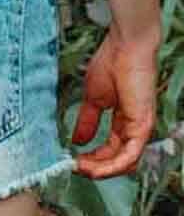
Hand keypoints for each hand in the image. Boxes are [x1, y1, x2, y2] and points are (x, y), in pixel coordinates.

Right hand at [71, 30, 158, 178]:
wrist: (125, 45)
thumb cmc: (112, 62)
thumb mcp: (93, 98)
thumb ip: (87, 121)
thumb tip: (78, 140)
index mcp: (124, 121)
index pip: (110, 150)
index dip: (92, 159)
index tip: (72, 160)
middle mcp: (134, 128)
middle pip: (117, 161)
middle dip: (95, 168)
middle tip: (75, 168)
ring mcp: (140, 128)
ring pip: (124, 163)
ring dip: (102, 171)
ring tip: (82, 169)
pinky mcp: (143, 126)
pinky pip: (129, 155)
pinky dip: (111, 165)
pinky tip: (95, 167)